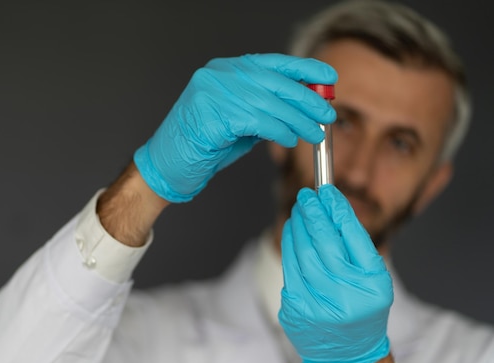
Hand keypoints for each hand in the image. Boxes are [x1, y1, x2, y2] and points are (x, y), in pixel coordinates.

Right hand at [134, 54, 336, 202]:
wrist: (168, 167)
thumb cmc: (203, 146)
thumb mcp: (241, 122)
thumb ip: (266, 110)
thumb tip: (304, 108)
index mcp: (224, 70)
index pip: (271, 63)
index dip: (303, 69)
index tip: (327, 78)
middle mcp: (217, 75)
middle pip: (273, 82)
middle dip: (305, 99)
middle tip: (326, 114)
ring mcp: (211, 92)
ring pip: (268, 103)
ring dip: (297, 121)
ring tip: (313, 133)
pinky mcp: (210, 114)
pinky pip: (256, 121)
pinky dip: (278, 131)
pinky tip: (289, 140)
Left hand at [278, 185, 392, 362]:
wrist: (349, 354)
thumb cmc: (363, 310)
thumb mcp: (374, 279)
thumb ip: (356, 245)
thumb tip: (331, 207)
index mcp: (372, 286)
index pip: (352, 236)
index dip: (336, 209)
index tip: (327, 191)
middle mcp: (345, 297)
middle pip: (323, 242)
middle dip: (313, 214)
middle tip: (306, 195)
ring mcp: (316, 305)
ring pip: (301, 253)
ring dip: (298, 226)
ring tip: (299, 210)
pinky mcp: (294, 310)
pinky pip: (289, 268)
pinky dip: (289, 246)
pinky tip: (292, 232)